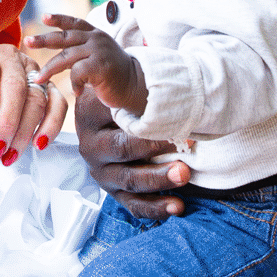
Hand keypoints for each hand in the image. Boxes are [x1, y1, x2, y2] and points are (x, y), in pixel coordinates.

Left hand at [0, 38, 67, 165]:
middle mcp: (7, 56)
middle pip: (15, 85)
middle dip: (7, 122)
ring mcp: (30, 69)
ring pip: (37, 96)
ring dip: (25, 130)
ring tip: (10, 153)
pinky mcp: (46, 85)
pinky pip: (57, 102)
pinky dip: (52, 124)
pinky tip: (39, 143)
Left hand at [27, 14, 148, 114]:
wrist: (136, 86)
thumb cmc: (112, 74)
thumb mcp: (96, 56)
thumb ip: (80, 51)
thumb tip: (56, 54)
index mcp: (94, 34)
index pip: (74, 22)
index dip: (58, 19)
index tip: (43, 17)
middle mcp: (96, 39)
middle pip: (65, 37)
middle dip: (44, 39)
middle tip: (28, 41)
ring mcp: (99, 51)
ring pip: (67, 56)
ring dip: (50, 69)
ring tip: (38, 80)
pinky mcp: (101, 66)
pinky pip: (78, 72)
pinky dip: (74, 83)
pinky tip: (77, 92)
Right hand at [72, 88, 189, 220]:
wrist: (112, 116)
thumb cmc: (125, 97)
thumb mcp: (119, 85)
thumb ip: (125, 80)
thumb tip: (143, 69)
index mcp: (89, 114)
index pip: (115, 117)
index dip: (147, 120)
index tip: (176, 118)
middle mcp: (90, 145)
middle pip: (122, 149)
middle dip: (156, 149)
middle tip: (187, 146)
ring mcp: (101, 171)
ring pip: (129, 180)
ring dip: (159, 179)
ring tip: (185, 174)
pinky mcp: (113, 192)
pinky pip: (133, 205)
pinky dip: (156, 208)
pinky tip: (178, 207)